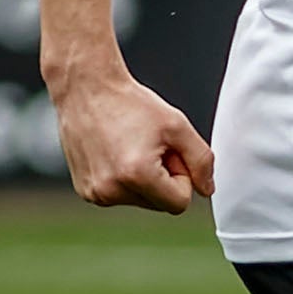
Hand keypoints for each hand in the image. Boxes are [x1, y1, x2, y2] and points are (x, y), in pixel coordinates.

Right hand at [52, 68, 212, 211]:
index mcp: (136, 176)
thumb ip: (201, 162)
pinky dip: (125, 179)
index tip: (169, 152)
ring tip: (132, 147)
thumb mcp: (178, 127)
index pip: (180, 203)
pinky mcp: (85, 191)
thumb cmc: (129, 103)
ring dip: (144, 178)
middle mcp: (111, 190)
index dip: (182, 176)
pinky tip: (116, 152)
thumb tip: (206, 189)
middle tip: (150, 146)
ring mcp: (94, 193)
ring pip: (141, 200)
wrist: (88, 90)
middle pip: (160, 204)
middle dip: (163, 178)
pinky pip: (120, 195)